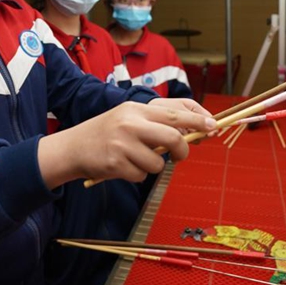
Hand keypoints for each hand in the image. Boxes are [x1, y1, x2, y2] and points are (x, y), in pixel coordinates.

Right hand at [38, 101, 215, 186]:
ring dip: (154, 166)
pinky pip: (142, 175)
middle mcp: (131, 123)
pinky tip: (124, 167)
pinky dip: (137, 175)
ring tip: (138, 160)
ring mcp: (123, 143)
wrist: (73, 148)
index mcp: (137, 109)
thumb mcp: (129, 118)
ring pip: (159, 162)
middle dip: (184, 148)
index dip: (198, 118)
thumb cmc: (107, 133)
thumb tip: (192, 132)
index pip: (175, 110)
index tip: (213, 125)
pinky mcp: (116, 163)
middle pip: (173, 135)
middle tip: (182, 154)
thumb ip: (156, 122)